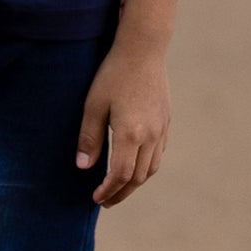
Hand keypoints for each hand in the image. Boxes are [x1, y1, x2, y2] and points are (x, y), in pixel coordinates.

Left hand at [75, 36, 170, 206]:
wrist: (143, 49)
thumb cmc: (113, 74)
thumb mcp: (93, 105)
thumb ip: (89, 137)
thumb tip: (84, 168)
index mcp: (130, 134)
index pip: (120, 175)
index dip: (107, 190)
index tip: (95, 198)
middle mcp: (150, 135)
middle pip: (137, 177)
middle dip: (121, 193)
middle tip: (105, 201)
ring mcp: (161, 129)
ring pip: (151, 168)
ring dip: (134, 183)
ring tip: (118, 188)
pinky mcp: (166, 121)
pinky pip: (158, 153)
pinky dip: (146, 167)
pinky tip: (133, 165)